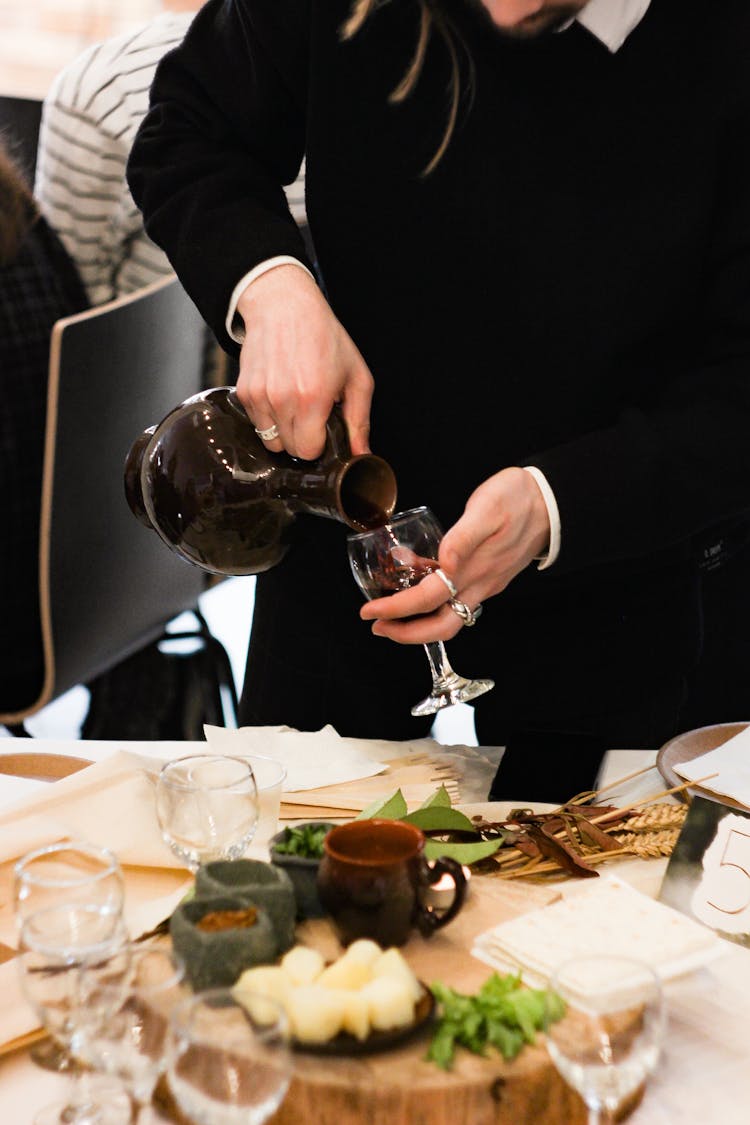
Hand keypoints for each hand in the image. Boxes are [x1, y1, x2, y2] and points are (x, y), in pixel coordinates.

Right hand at [235, 264, 373, 458]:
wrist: (284, 306)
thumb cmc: (324, 337)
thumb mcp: (356, 376)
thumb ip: (360, 419)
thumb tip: (362, 453)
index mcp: (313, 398)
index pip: (309, 451)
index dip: (319, 444)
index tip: (324, 429)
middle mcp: (283, 400)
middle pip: (289, 449)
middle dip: (303, 438)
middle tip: (312, 415)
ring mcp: (260, 396)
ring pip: (270, 440)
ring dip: (284, 430)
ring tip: (295, 404)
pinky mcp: (245, 392)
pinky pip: (256, 423)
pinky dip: (268, 416)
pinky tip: (280, 394)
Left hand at [360, 467, 550, 641]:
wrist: (553, 502)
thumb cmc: (518, 498)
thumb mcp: (487, 507)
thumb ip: (463, 537)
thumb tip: (443, 561)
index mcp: (474, 568)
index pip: (428, 600)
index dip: (396, 610)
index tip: (369, 611)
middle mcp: (480, 584)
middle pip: (441, 626)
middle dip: (405, 633)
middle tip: (376, 625)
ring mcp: (486, 584)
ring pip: (449, 619)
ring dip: (417, 625)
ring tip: (390, 617)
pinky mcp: (489, 578)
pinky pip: (458, 602)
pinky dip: (433, 605)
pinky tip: (416, 589)